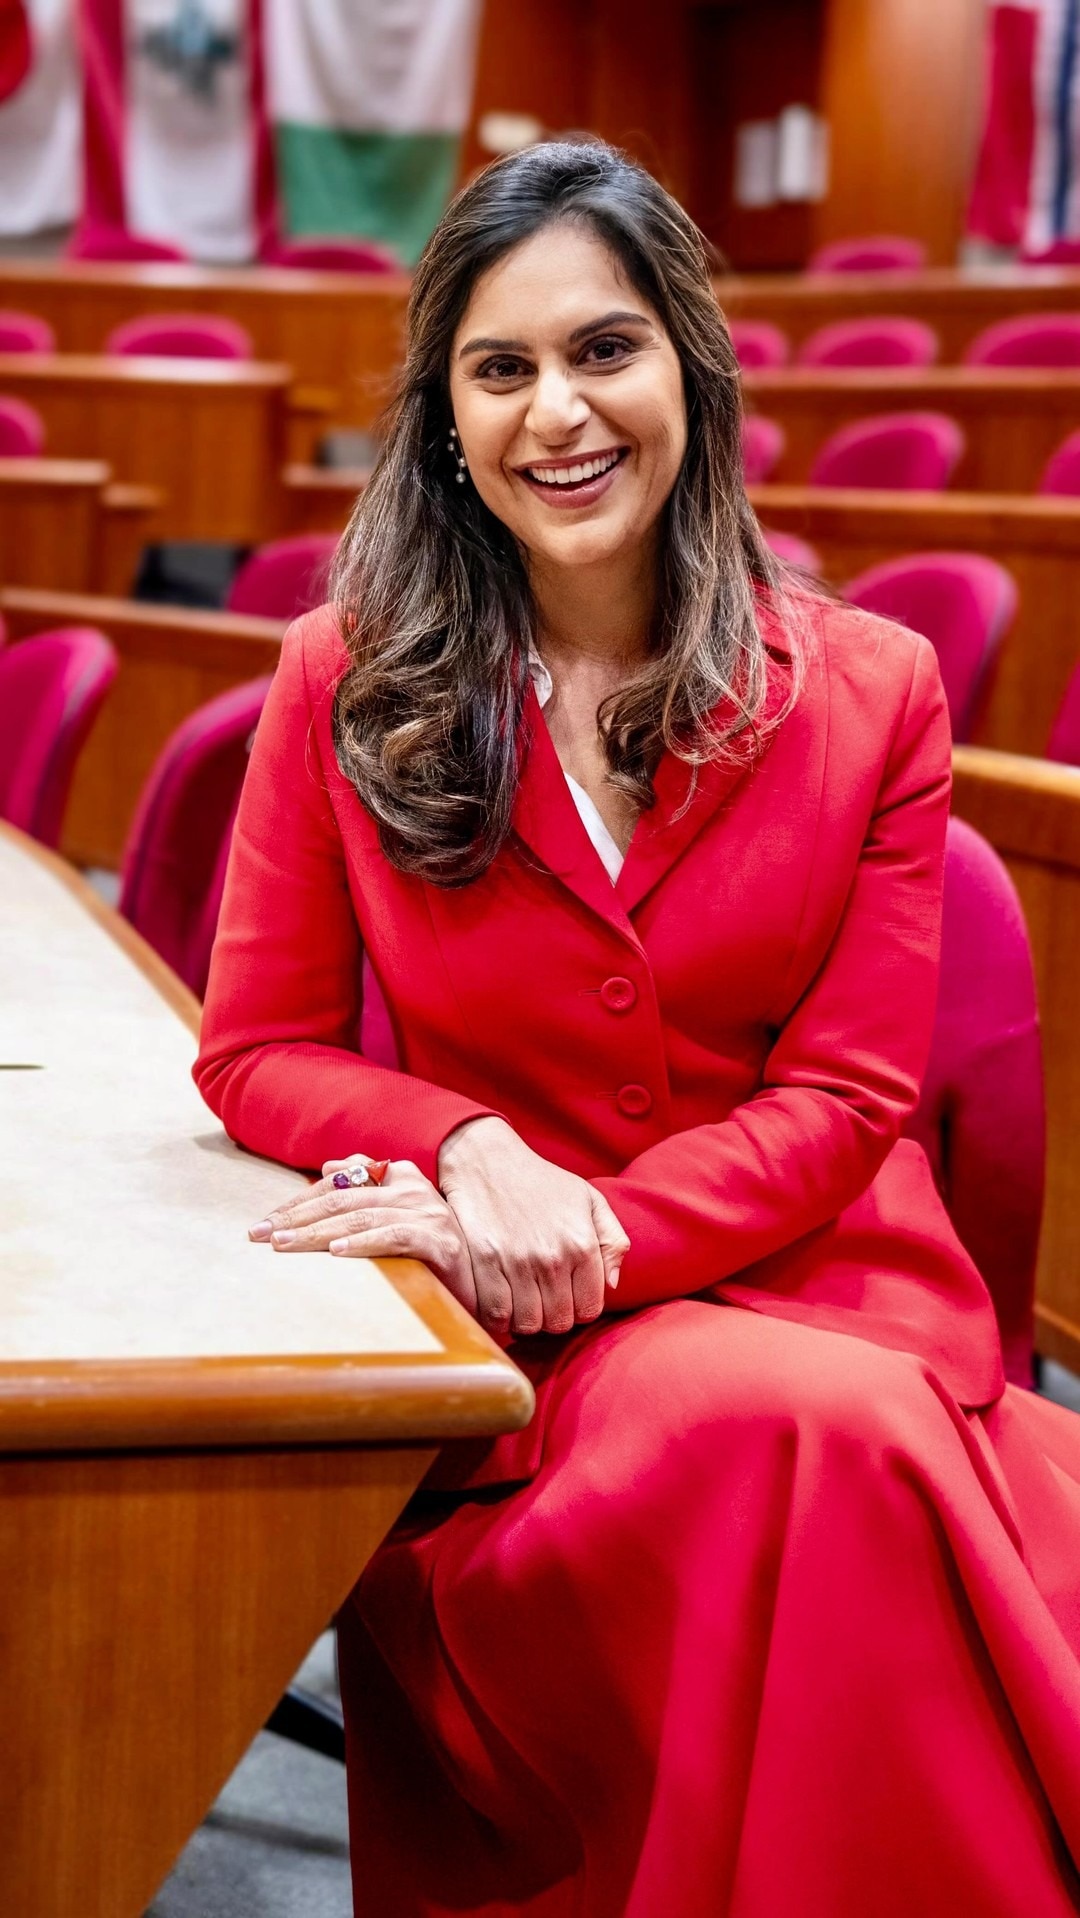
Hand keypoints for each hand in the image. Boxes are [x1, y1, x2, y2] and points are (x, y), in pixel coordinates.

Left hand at [248, 1154, 477, 1311]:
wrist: (477, 1288)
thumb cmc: (427, 1256)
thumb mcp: (391, 1220)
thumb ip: (362, 1194)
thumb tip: (326, 1170)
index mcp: (397, 1176)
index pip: (336, 1183)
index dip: (297, 1202)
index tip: (263, 1224)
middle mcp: (411, 1187)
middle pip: (341, 1198)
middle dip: (296, 1218)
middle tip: (258, 1236)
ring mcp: (427, 1212)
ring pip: (360, 1217)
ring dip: (316, 1233)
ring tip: (283, 1245)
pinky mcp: (440, 1240)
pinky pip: (393, 1236)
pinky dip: (362, 1243)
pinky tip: (336, 1253)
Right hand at [437, 1117, 629, 1339]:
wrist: (488, 1160)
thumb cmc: (541, 1182)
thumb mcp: (589, 1200)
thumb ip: (612, 1241)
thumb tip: (612, 1284)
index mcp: (582, 1244)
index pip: (589, 1309)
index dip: (578, 1309)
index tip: (565, 1298)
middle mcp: (553, 1257)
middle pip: (558, 1323)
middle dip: (551, 1317)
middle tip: (540, 1300)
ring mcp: (516, 1261)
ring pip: (526, 1324)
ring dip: (523, 1320)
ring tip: (519, 1302)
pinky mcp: (483, 1261)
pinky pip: (493, 1314)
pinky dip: (496, 1318)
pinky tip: (497, 1302)